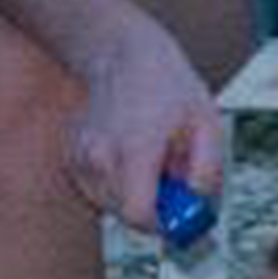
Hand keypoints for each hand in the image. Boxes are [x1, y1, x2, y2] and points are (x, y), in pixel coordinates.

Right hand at [64, 20, 232, 243]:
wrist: (123, 54)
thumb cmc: (169, 87)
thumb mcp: (207, 124)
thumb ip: (207, 172)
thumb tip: (198, 208)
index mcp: (135, 148)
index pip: (138, 215)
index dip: (162, 224)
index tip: (178, 216)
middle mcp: (100, 155)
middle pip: (124, 214)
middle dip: (151, 206)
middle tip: (169, 178)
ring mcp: (80, 157)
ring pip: (109, 203)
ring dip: (132, 193)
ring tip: (148, 158)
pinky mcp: (70, 157)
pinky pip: (96, 189)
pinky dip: (115, 182)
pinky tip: (127, 154)